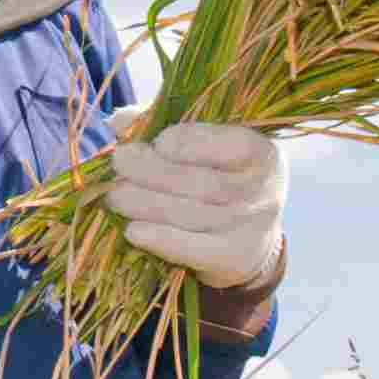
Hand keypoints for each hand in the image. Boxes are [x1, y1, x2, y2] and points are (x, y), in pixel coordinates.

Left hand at [101, 110, 285, 290]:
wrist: (249, 236)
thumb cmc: (219, 175)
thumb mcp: (208, 145)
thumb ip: (167, 126)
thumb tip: (120, 120)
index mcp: (262, 153)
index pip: (231, 146)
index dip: (192, 143)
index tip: (159, 141)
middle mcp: (262, 192)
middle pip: (203, 183)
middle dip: (154, 171)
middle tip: (120, 162)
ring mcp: (249, 229)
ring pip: (191, 215)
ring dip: (146, 204)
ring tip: (115, 196)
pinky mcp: (232, 258)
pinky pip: (191, 249)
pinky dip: (159, 240)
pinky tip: (133, 231)